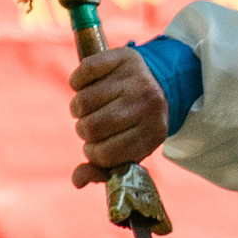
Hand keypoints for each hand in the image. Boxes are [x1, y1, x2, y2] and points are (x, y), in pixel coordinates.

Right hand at [68, 48, 169, 189]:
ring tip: (90, 106)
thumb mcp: (130, 149)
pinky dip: (77, 82)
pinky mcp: (121, 56)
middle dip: (85, 130)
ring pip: (82, 101)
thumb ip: (103, 169)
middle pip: (91, 127)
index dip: (94, 152)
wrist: (160, 80)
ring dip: (79, 108)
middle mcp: (146, 104)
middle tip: (93, 124)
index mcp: (153, 133)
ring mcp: (135, 78)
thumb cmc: (138, 122)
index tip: (97, 145)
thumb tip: (77, 181)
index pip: (106, 154)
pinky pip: (82, 73)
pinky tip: (86, 86)